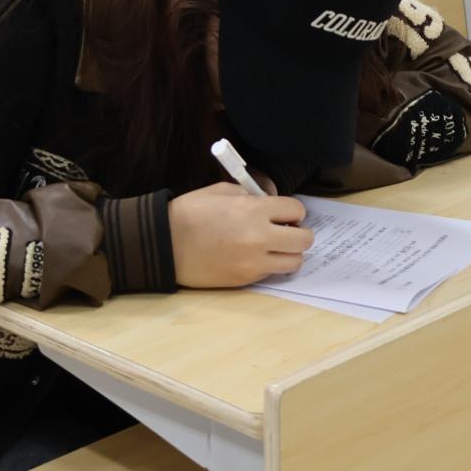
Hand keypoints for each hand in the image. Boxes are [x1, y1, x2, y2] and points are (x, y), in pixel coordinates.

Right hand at [170, 183, 311, 286]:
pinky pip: (271, 273)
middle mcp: (260, 237)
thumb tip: (271, 201)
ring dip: (289, 253)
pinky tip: (254, 257)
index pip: (296, 210)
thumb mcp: (222, 191)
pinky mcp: (245, 279)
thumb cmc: (191, 212)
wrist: (166, 243)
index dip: (293, 211)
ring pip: (294, 262)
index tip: (286, 213)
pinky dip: (269, 265)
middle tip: (287, 231)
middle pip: (304, 240)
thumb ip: (251, 195)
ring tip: (276, 248)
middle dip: (299, 233)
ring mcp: (253, 262)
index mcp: (254, 210)